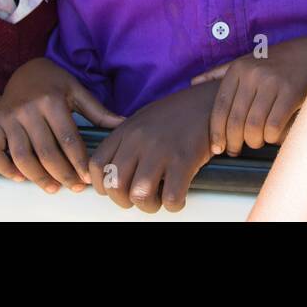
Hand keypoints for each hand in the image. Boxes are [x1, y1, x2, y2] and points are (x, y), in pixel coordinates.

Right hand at [0, 57, 124, 193]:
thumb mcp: (77, 91)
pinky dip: (4, 169)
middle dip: (62, 174)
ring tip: (53, 187)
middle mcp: (27, 109)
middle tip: (74, 187)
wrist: (26, 68)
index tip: (88, 178)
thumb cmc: (55, 82)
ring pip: (21, 156)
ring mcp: (8, 117)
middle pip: (45, 152)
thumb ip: (98, 112)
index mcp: (51, 100)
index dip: (79, 162)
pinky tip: (20, 177)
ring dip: (37, 177)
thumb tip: (123, 125)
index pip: (68, 139)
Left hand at [87, 83, 216, 213]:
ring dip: (149, 205)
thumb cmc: (179, 113)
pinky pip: (171, 197)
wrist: (209, 101)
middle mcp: (139, 140)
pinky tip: (178, 197)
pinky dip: (173, 205)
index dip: (103, 185)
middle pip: (115, 185)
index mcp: (127, 130)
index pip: (97, 165)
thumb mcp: (144, 120)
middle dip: (125, 201)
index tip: (116, 190)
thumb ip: (126, 141)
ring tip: (159, 200)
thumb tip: (114, 168)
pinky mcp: (184, 160)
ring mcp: (161, 150)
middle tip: (140, 198)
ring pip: (139, 195)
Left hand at [192, 36, 306, 155]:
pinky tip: (274, 136)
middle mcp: (252, 73)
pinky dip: (272, 137)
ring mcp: (272, 82)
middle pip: (236, 121)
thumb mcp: (247, 60)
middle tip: (237, 150)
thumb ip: (220, 72)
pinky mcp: (291, 92)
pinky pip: (274, 126)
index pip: (220, 107)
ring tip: (257, 142)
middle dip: (234, 142)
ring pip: (254, 127)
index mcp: (238, 68)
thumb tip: (193, 82)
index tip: (217, 147)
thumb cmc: (277, 62)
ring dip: (254, 141)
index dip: (217, 132)